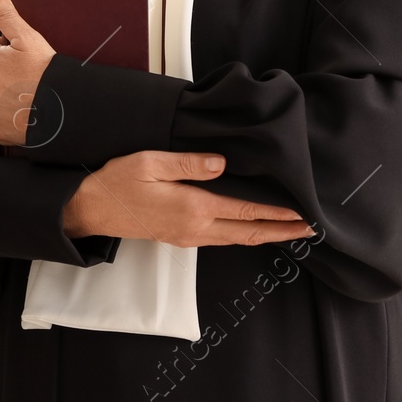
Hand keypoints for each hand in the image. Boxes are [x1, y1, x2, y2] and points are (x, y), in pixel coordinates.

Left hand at [0, 0, 54, 145]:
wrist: (56, 112)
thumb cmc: (43, 72)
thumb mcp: (26, 37)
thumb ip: (4, 13)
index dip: (8, 51)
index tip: (23, 59)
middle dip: (1, 71)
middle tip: (25, 76)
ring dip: (1, 91)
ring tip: (24, 93)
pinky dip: (1, 113)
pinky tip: (19, 109)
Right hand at [63, 150, 315, 247]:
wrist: (91, 209)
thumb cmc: (118, 182)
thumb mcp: (151, 163)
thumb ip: (189, 163)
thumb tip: (223, 163)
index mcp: (193, 208)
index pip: (245, 210)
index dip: (277, 212)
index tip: (302, 213)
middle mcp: (196, 228)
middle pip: (248, 232)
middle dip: (282, 231)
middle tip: (310, 229)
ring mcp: (189, 236)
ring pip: (237, 239)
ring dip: (265, 234)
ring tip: (289, 230)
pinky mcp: (181, 237)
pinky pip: (223, 239)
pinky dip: (244, 234)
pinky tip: (251, 228)